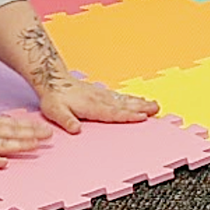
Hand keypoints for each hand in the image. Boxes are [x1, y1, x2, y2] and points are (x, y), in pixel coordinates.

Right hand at [0, 106, 51, 167]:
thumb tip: (1, 125)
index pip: (10, 124)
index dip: (28, 126)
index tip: (43, 127)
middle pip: (11, 132)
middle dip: (31, 134)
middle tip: (49, 135)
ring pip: (1, 143)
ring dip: (19, 144)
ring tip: (36, 146)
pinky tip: (4, 164)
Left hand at [34, 75, 161, 134]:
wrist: (53, 79)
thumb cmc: (54, 98)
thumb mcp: (55, 111)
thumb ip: (66, 120)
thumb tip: (76, 129)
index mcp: (91, 106)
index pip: (113, 112)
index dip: (128, 115)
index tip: (142, 116)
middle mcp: (100, 99)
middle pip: (123, 105)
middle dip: (141, 107)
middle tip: (156, 108)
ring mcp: (101, 95)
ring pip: (124, 99)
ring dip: (140, 102)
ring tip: (154, 104)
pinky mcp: (101, 92)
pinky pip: (119, 96)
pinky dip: (131, 98)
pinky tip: (139, 100)